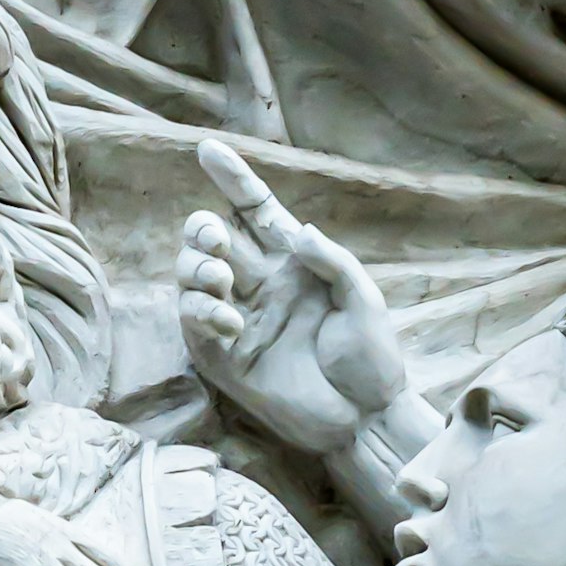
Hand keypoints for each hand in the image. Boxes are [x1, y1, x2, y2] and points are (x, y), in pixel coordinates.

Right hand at [178, 142, 413, 463]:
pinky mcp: (222, 357)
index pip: (255, 211)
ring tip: (221, 280)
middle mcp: (260, 284)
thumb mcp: (364, 301)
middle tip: (215, 239)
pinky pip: (193, 323)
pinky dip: (201, 312)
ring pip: (193, 275)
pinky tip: (228, 320)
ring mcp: (238, 318)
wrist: (366, 417)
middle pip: (212, 239)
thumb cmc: (372, 358)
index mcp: (293, 262)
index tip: (208, 148)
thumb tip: (298, 231)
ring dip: (196, 268)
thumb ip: (334, 262)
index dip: (232, 180)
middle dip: (202, 229)